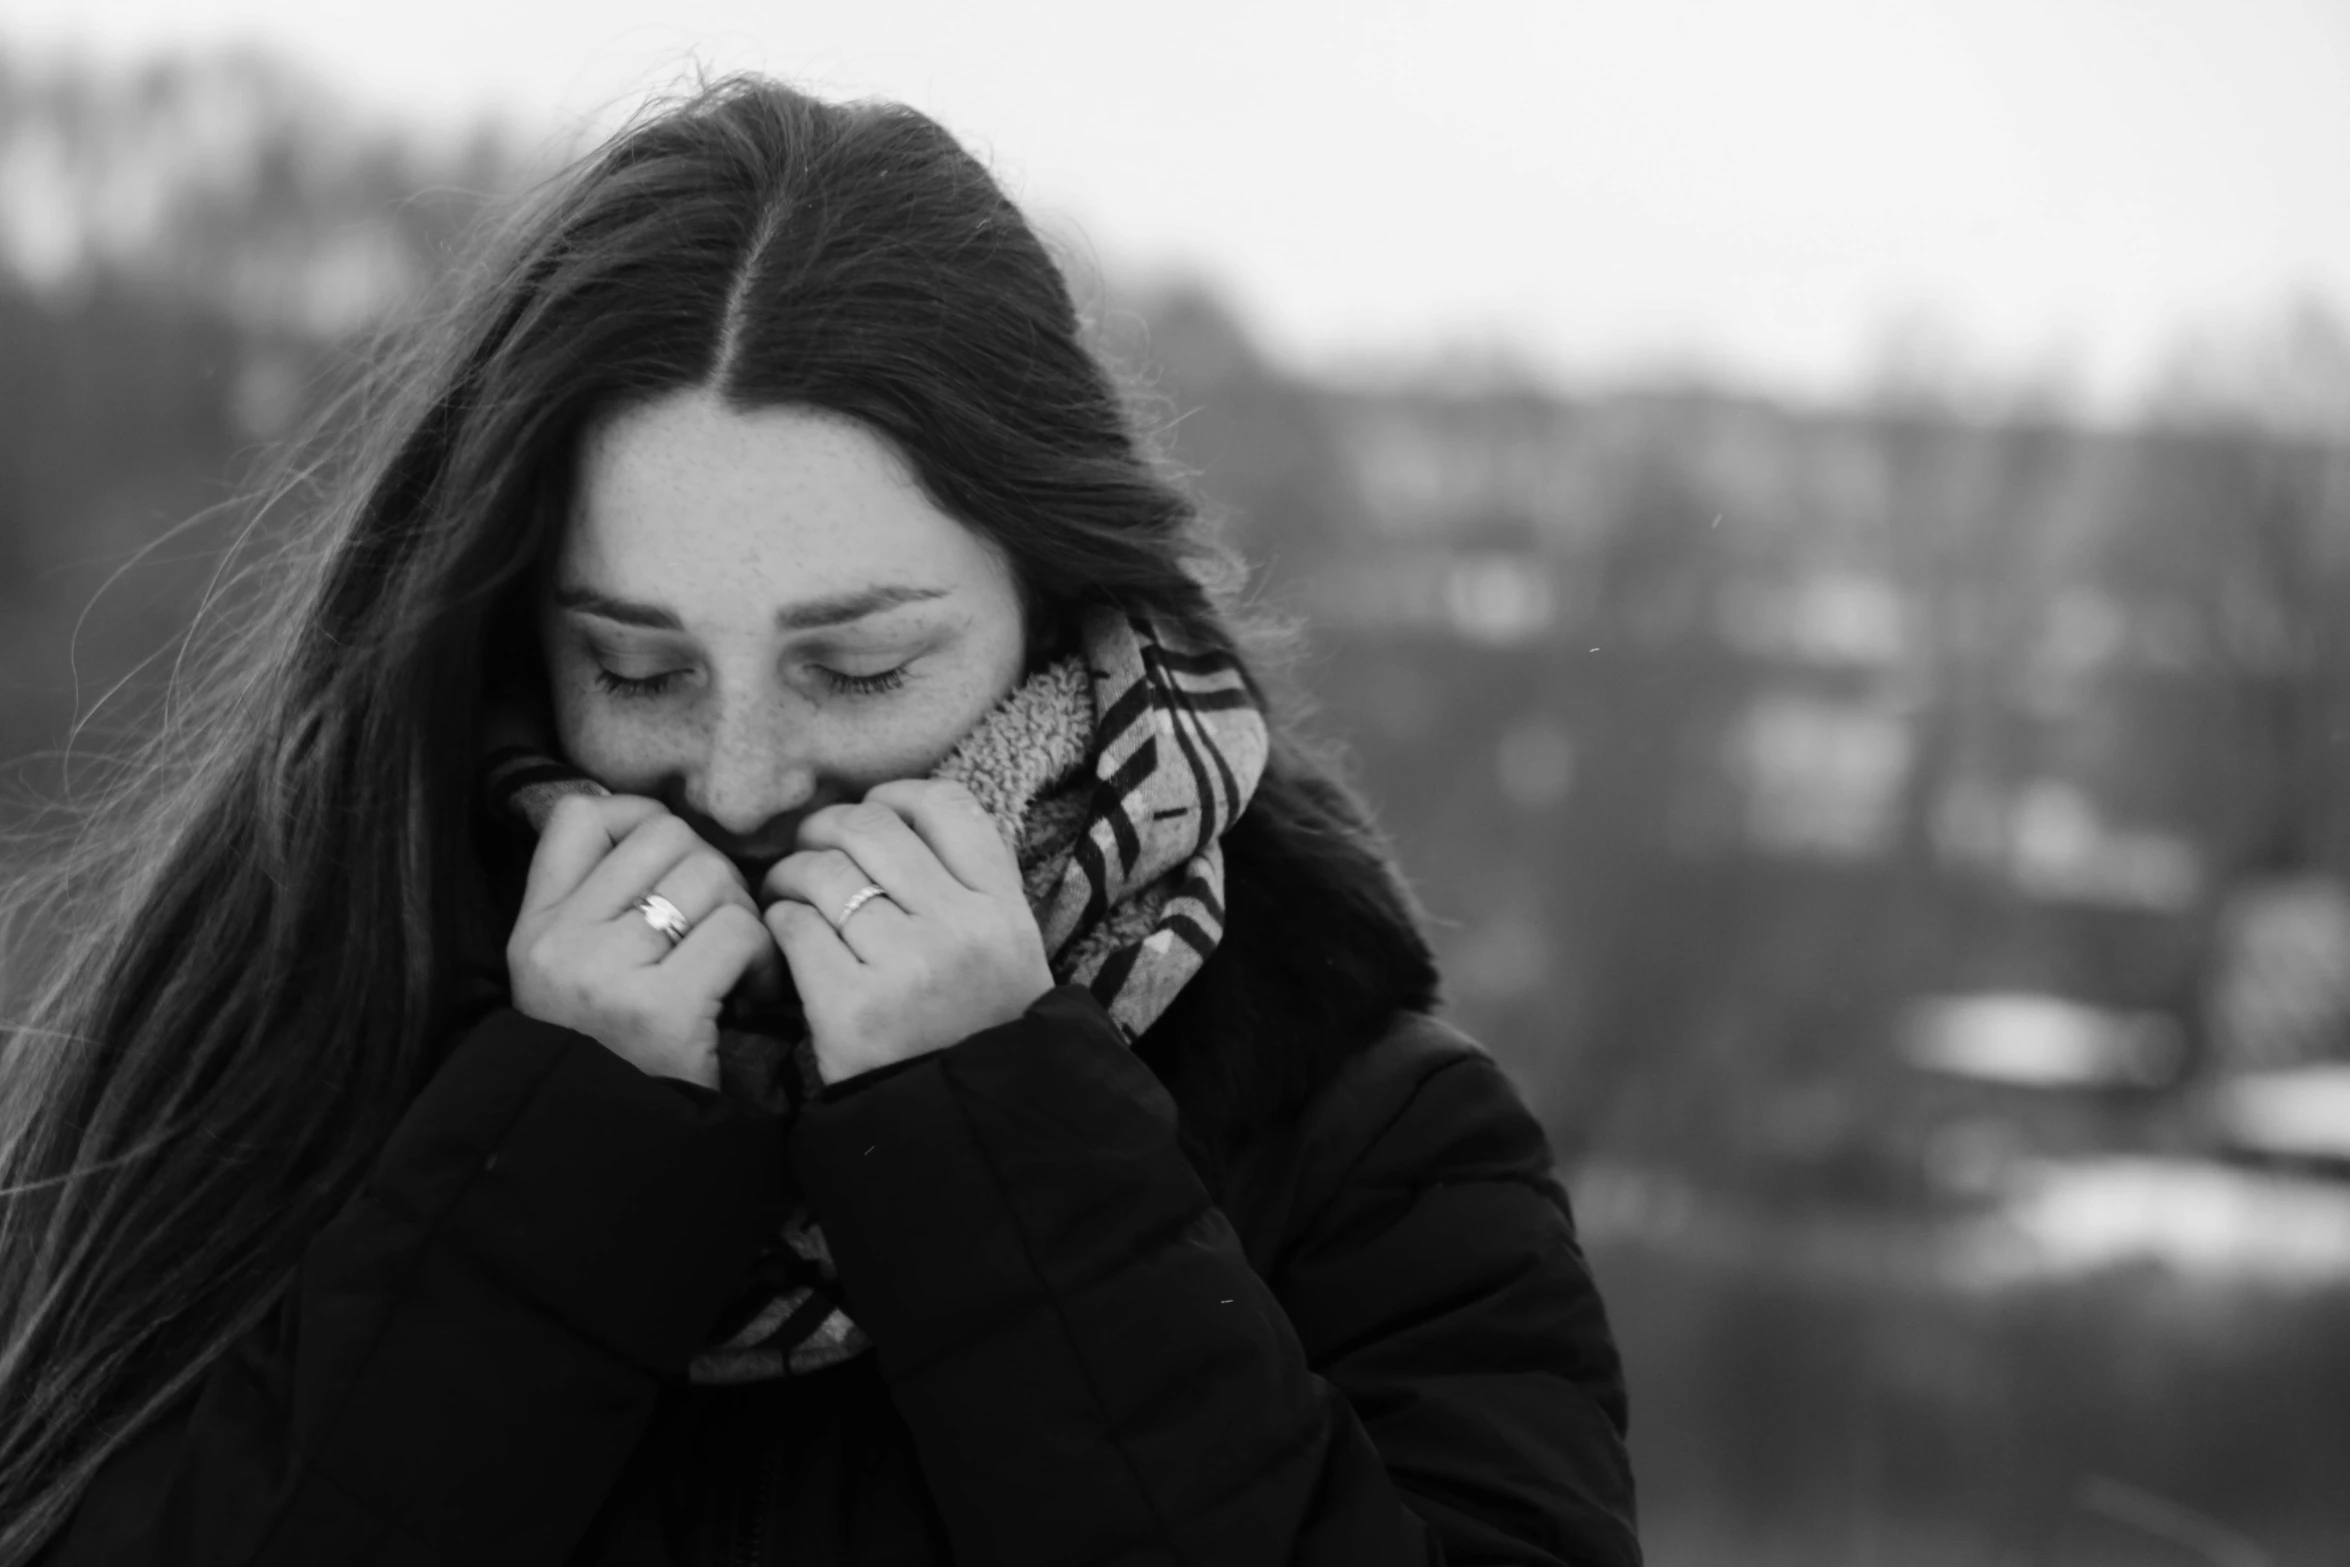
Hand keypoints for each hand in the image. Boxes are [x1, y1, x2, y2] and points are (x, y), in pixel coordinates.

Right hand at [508, 794, 785, 1088]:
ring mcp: (606, 973)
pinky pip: (739, 930)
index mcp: (535, 926)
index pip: (581, 816)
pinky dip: (763, 956)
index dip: (642, 820)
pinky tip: (753, 991)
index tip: (673, 867)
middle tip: (719, 927)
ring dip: (744, 913)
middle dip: (712, 872)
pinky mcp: (661, 1008)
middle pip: (666, 837)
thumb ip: (596, 899)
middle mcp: (561, 942)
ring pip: (711, 877)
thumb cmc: (615, 1051)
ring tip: (737, 963)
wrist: (618, 1147)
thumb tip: (657, 824)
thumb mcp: (569, 971)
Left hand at [762, 779, 1054, 1084]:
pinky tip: (784, 939)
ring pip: (824, 872)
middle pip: (873, 828)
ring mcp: (907, 967)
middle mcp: (960, 929)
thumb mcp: (1006, 950)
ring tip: (787, 893)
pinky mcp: (852, 1009)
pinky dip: (778, 922)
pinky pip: (795, 926)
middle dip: (827, 830)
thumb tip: (893, 817)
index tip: (871, 813)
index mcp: (1002, 908)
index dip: (895, 797)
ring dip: (791, 874)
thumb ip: (966, 886)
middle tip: (811, 853)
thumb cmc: (974, 1031)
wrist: (963, 1130)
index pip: (947, 805)